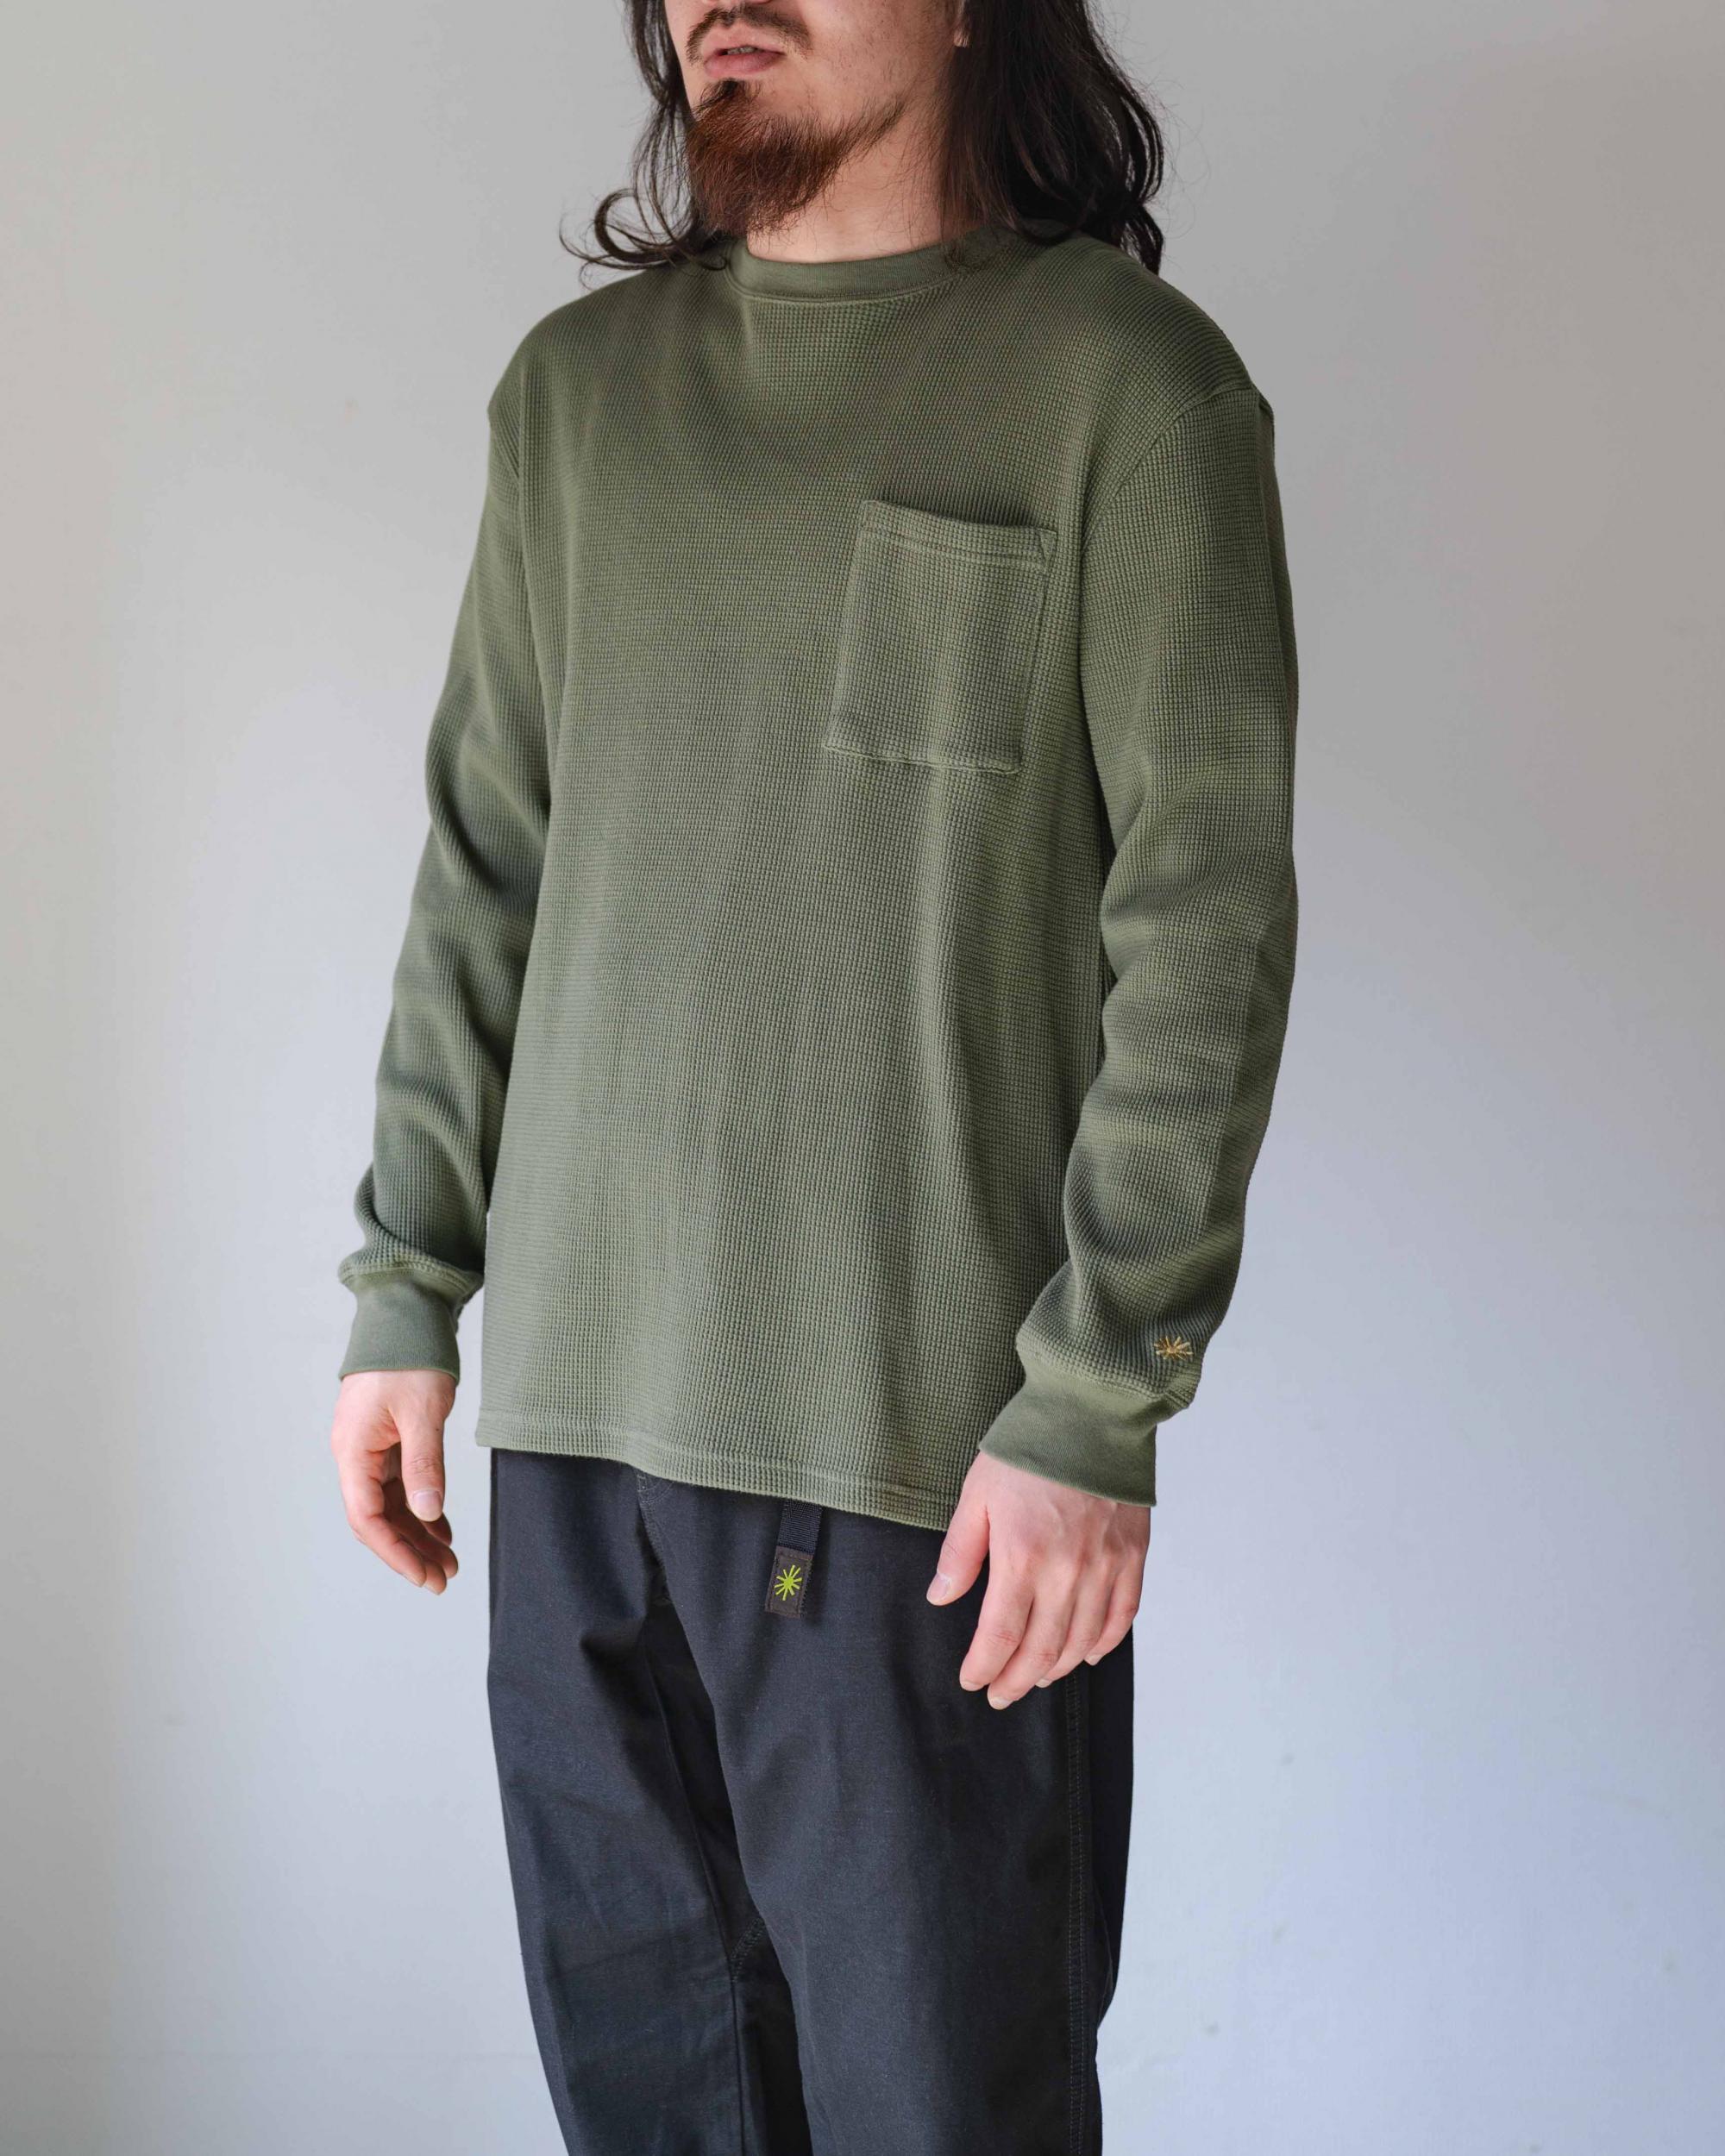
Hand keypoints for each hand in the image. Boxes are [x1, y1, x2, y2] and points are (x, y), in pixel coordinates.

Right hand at [330, 1369, 459, 1591]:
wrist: (406, 1315)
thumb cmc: (409, 1358)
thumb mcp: (422, 1413)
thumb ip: (424, 1464)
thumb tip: (427, 1512)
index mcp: (354, 1451)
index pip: (366, 1517)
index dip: (395, 1551)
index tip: (423, 1576)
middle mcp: (356, 1454)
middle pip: (378, 1517)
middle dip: (409, 1551)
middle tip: (443, 1579)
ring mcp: (371, 1448)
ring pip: (391, 1504)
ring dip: (417, 1533)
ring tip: (448, 1562)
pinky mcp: (388, 1439)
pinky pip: (400, 1485)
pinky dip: (421, 1507)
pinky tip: (442, 1529)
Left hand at [927, 1451, 1149, 1706]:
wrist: (1091, 1412)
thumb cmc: (1030, 1448)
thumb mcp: (977, 1494)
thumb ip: (960, 1551)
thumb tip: (942, 1597)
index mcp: (1022, 1559)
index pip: (999, 1637)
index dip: (983, 1668)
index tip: (972, 1680)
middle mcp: (1067, 1573)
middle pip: (1042, 1652)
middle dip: (1016, 1680)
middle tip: (1000, 1694)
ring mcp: (1104, 1568)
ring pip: (1082, 1643)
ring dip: (1057, 1668)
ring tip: (1036, 1675)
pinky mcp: (1132, 1557)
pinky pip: (1122, 1616)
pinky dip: (1105, 1643)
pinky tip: (1088, 1654)